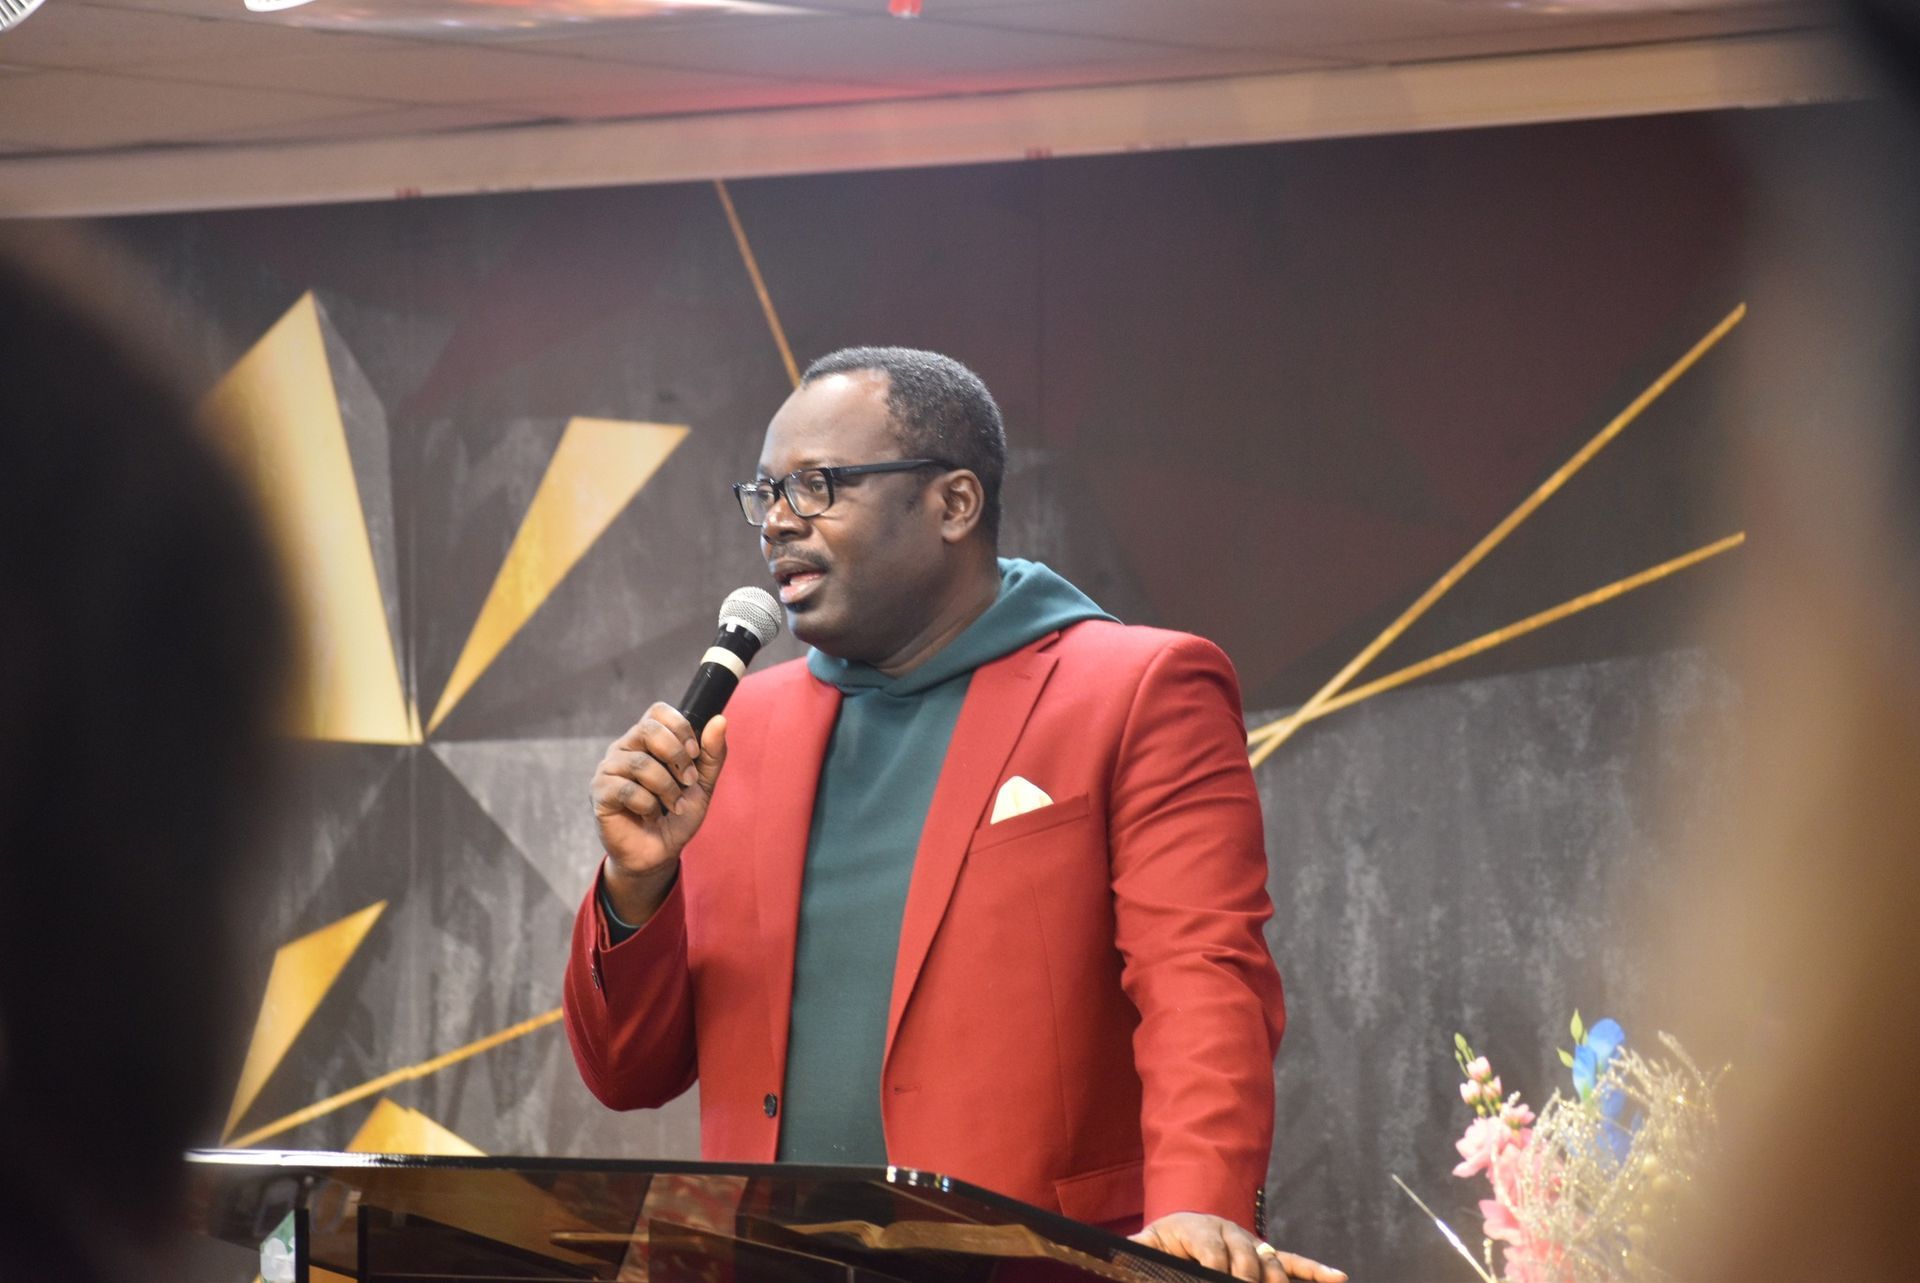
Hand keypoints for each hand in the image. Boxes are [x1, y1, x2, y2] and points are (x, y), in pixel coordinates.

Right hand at [590, 703, 728, 924]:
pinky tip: (652, 815)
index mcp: (647, 740)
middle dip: (677, 755)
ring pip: (640, 763)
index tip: (695, 753)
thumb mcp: (702, 784)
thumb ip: (711, 754)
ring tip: (674, 805)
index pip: (658, 711)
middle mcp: (624, 748)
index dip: (680, 727)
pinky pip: (628, 790)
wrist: (659, 853)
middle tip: (689, 781)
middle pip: (648, 729)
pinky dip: (649, 805)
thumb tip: (720, 720)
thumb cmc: (677, 814)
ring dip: (667, 788)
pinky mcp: (600, 793)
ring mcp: (609, 769)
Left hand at [1130, 1213, 1345, 1282]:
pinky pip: (1293, 1261)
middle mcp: (1229, 1233)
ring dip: (1278, 1281)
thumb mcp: (1147, 1245)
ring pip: (1271, 1264)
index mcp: (1198, 1229)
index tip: (1218, 1279)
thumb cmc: (1165, 1241)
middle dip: (1248, 1278)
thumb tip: (1116, 1255)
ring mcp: (1251, 1243)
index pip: (1211, 1251)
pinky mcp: (1266, 1254)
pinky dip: (1315, 1271)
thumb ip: (1135, 1251)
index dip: (1216, 1268)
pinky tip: (1337, 1278)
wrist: (1186, 1226)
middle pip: (1245, 1259)